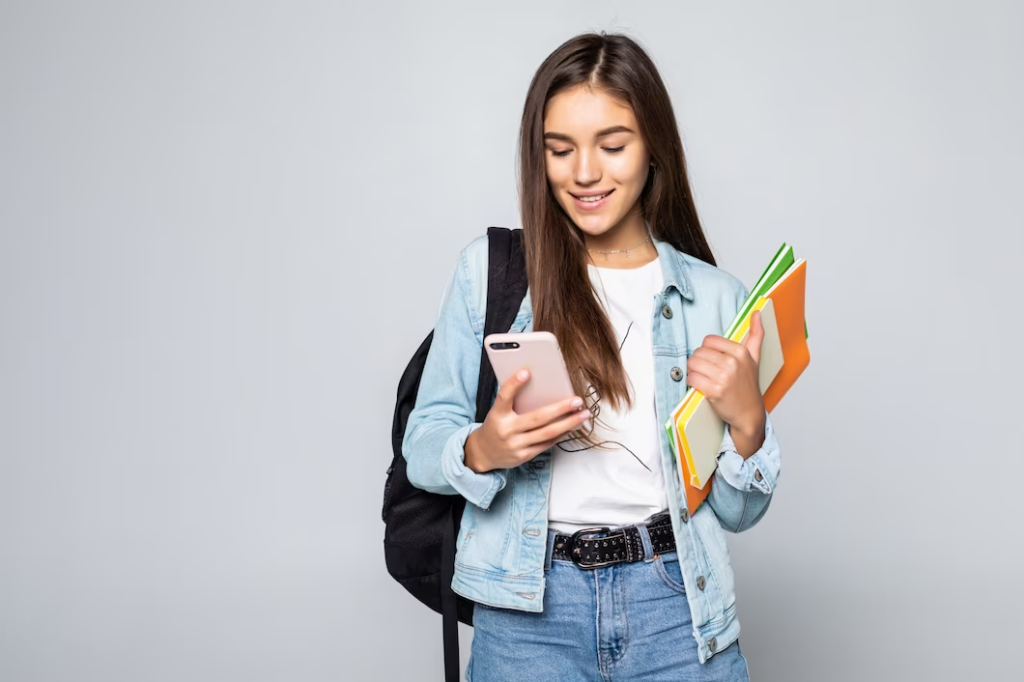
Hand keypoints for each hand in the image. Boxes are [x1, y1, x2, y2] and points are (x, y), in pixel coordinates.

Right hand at [464, 368, 591, 472]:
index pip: (504, 396)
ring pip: (547, 433)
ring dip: (568, 423)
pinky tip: (572, 426)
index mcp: (497, 415)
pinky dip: (561, 434)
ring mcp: (515, 445)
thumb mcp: (498, 411)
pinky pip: (547, 444)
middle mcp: (506, 431)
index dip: (514, 384)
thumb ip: (513, 400)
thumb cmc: (496, 425)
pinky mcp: (524, 456)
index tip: (526, 371)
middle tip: (577, 400)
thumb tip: (541, 386)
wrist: (483, 453)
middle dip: (560, 408)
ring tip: (583, 414)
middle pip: (537, 418)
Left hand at [686, 310, 766, 444]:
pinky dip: (692, 382)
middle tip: (707, 372)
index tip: (713, 360)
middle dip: (698, 362)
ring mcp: (724, 377)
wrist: (749, 413)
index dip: (706, 351)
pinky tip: (701, 386)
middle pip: (698, 352)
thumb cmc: (748, 385)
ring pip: (692, 364)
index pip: (708, 341)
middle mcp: (733, 363)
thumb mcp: (754, 358)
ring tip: (704, 378)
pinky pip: (691, 378)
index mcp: (740, 352)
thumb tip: (757, 313)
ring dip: (693, 372)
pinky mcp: (714, 391)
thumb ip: (756, 334)